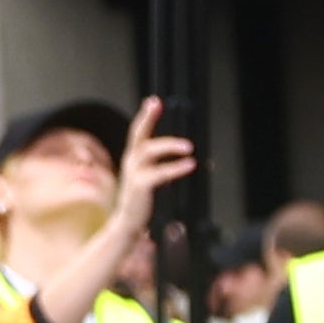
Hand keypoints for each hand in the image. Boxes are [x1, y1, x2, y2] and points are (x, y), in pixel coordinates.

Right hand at [114, 98, 198, 215]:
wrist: (129, 222)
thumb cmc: (143, 200)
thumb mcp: (151, 179)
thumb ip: (164, 166)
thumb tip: (194, 159)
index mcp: (134, 157)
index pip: (138, 132)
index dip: (146, 116)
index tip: (154, 100)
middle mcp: (131, 161)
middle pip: (138, 135)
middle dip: (147, 118)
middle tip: (157, 104)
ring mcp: (134, 172)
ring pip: (148, 151)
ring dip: (169, 145)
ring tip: (190, 146)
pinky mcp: (140, 186)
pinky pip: (159, 173)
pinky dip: (175, 168)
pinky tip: (190, 164)